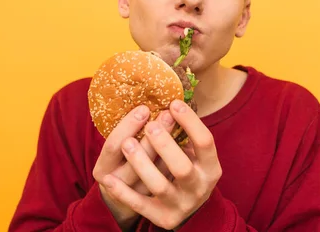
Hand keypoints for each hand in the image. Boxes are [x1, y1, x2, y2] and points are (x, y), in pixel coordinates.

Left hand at [101, 99, 222, 230]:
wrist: (187, 209)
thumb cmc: (186, 168)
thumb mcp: (194, 154)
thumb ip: (184, 134)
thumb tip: (169, 101)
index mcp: (211, 168)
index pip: (205, 142)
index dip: (191, 122)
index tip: (173, 103)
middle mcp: (199, 188)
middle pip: (182, 167)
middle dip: (164, 145)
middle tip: (149, 125)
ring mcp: (181, 205)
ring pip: (159, 186)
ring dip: (142, 163)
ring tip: (127, 143)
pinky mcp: (162, 217)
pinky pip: (139, 205)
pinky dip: (123, 193)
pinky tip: (108, 179)